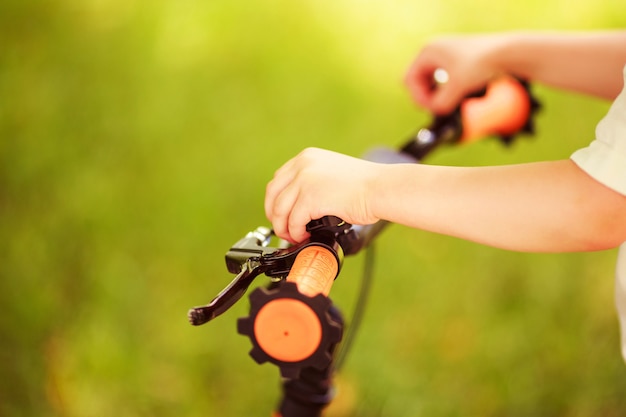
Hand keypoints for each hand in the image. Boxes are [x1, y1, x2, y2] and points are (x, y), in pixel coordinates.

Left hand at [265, 148, 381, 242]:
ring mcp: (304, 180)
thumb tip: (300, 204)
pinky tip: (304, 236)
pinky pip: (293, 221)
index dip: (276, 201)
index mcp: (307, 157)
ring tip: (293, 236)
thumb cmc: (366, 185)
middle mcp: (302, 165)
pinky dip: (295, 232)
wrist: (381, 188)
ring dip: (283, 228)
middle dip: (274, 215)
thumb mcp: (332, 173)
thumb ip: (313, 182)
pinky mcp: (310, 197)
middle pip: (273, 194)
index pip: (278, 180)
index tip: (280, 214)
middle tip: (283, 229)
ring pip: (279, 210)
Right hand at [404, 35, 505, 113]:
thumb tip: (436, 113)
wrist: (510, 53)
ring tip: (448, 103)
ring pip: (430, 81)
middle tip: (439, 108)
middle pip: (418, 80)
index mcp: (428, 51)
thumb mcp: (457, 88)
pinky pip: (442, 79)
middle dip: (427, 96)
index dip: (418, 97)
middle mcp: (435, 49)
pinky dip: (446, 90)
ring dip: (436, 94)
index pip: (410, 80)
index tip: (432, 109)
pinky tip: (456, 96)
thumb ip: (440, 104)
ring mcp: (446, 53)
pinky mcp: (458, 60)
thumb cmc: (482, 64)